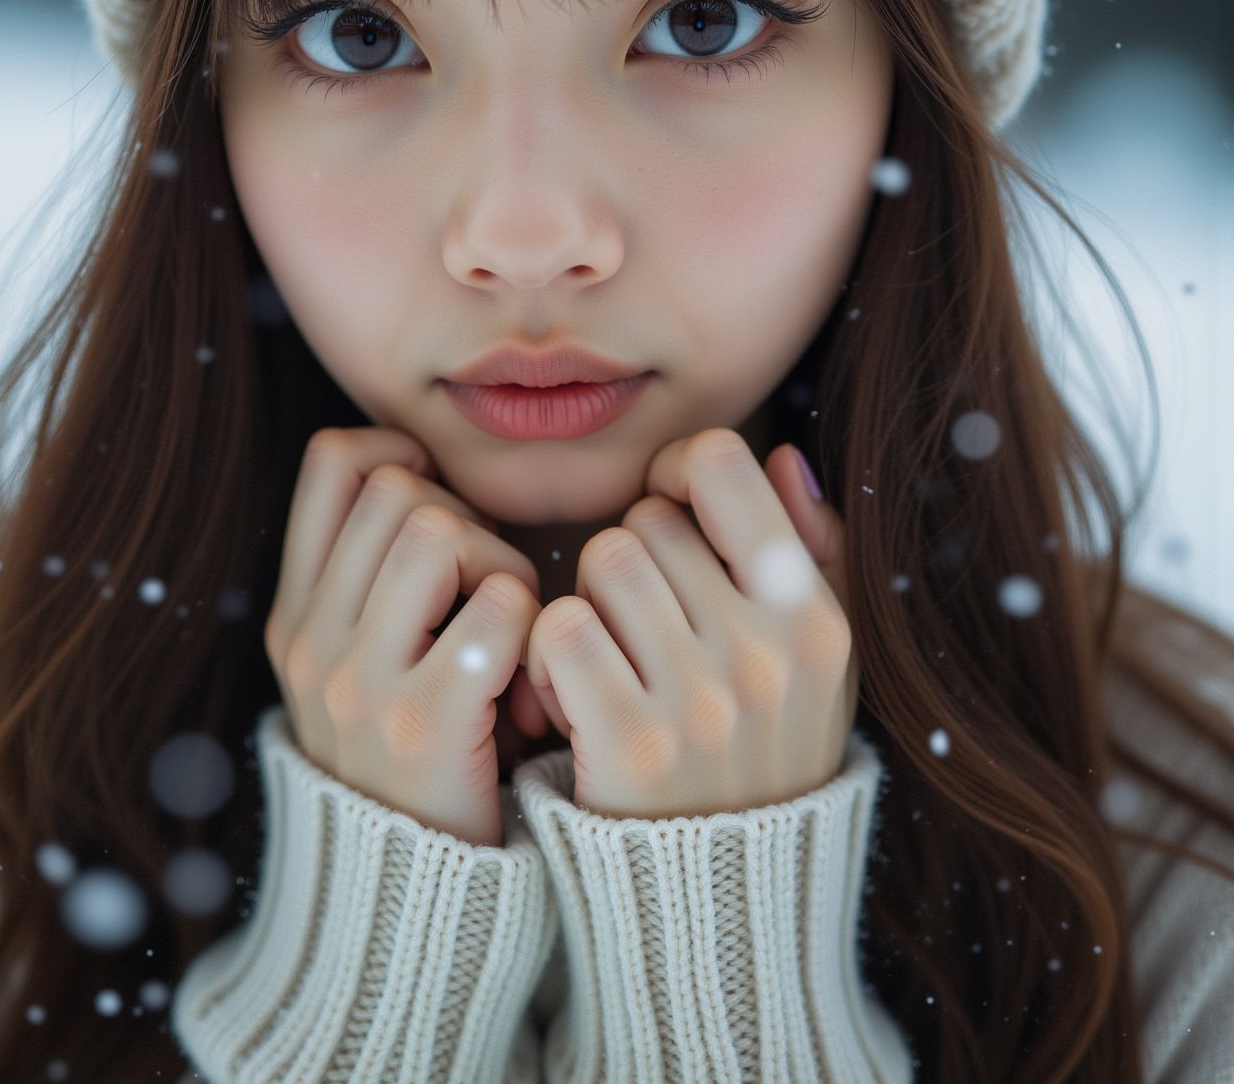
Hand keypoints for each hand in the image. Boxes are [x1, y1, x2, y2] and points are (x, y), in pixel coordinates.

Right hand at [264, 427, 543, 848]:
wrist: (407, 909)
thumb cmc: (422, 764)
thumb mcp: (367, 670)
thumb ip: (382, 579)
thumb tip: (430, 469)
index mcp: (297, 617)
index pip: (332, 463)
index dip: (399, 454)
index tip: (442, 502)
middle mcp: (313, 641)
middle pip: (396, 489)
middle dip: (465, 519)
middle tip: (488, 595)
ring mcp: (358, 682)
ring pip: (437, 530)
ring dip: (499, 567)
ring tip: (510, 635)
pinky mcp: (422, 723)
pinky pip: (496, 608)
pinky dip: (531, 627)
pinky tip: (528, 686)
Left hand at [524, 429, 856, 818]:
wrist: (725, 909)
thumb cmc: (765, 758)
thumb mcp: (818, 664)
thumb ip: (812, 551)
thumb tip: (778, 455)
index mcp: (815, 621)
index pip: (723, 465)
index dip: (677, 472)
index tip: (668, 514)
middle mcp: (768, 654)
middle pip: (647, 520)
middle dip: (631, 559)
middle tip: (639, 625)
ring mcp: (701, 702)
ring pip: (602, 562)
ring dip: (588, 603)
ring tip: (607, 658)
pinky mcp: (630, 746)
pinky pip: (560, 629)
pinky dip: (547, 657)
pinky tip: (570, 698)